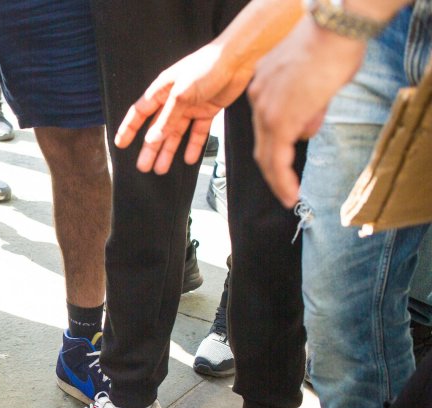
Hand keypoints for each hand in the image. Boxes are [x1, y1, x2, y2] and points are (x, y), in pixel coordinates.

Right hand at [115, 43, 251, 173]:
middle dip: (149, 148)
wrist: (237, 59)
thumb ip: (167, 118)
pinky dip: (193, 145)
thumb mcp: (181, 94)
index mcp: (162, 91)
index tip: (120, 144)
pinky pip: (197, 132)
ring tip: (161, 169)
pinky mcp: (206, 111)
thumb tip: (152, 139)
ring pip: (175, 133)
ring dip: (168, 151)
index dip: (128, 129)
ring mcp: (190, 107)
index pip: (139, 113)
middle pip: (157, 128)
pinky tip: (189, 158)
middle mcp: (173, 100)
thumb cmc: (207, 66)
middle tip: (143, 166)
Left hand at [249, 17, 366, 206]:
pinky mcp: (280, 120)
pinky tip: (290, 193)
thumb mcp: (316, 82)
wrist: (333, 27)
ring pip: (266, 155)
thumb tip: (307, 129)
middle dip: (272, 170)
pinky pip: (278, 158)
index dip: (272, 149)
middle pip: (261, 144)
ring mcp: (267, 110)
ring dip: (277, 180)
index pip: (263, 127)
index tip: (280, 165)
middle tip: (282, 189)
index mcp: (263, 87)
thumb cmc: (332, 46)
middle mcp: (258, 99)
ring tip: (288, 196)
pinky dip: (283, 179)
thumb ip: (308, 108)